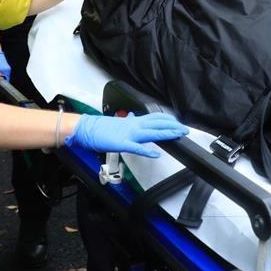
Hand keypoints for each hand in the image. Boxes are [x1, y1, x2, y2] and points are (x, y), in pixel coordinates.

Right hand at [66, 112, 188, 157]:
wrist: (86, 129)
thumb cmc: (100, 128)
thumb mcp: (117, 122)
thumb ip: (127, 120)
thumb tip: (133, 116)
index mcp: (133, 121)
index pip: (155, 118)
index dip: (168, 120)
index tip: (178, 122)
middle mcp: (133, 125)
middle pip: (157, 123)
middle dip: (172, 126)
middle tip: (185, 129)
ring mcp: (128, 134)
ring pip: (151, 133)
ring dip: (166, 133)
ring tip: (178, 134)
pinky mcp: (122, 144)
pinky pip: (136, 148)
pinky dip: (146, 151)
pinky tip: (155, 154)